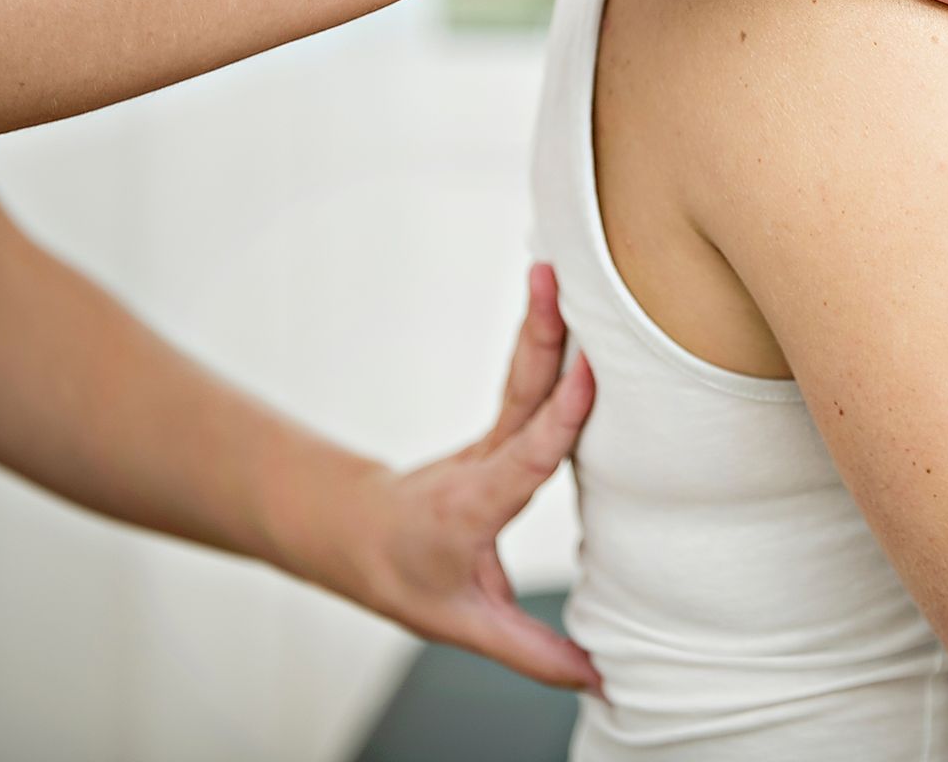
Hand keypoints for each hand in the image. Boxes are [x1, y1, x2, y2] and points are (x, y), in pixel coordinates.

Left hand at [346, 264, 604, 697]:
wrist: (350, 533)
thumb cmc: (401, 574)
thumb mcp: (460, 623)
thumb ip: (530, 650)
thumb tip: (597, 676)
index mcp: (475, 506)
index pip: (527, 455)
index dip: (560, 417)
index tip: (589, 373)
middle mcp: (484, 462)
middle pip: (521, 392)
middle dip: (543, 337)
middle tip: (558, 282)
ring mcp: (490, 440)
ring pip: (522, 375)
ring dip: (543, 322)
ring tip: (557, 270)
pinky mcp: (501, 431)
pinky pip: (529, 379)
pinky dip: (549, 339)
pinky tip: (568, 302)